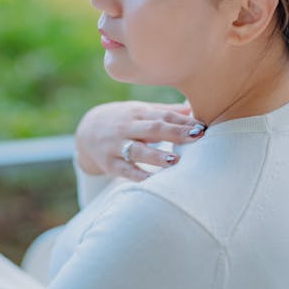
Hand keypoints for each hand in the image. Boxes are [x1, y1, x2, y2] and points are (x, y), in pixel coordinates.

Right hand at [75, 100, 205, 181]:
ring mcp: (117, 145)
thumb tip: (193, 107)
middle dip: (175, 132)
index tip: (202, 126)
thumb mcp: (140, 111)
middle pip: (153, 129)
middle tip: (197, 136)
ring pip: (137, 150)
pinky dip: (138, 176)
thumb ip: (166, 111)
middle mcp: (128, 127)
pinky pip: (125, 170)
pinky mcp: (110, 163)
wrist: (86, 131)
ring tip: (174, 161)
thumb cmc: (123, 120)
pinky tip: (152, 181)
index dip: (182, 120)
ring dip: (156, 156)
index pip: (163, 115)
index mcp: (139, 113)